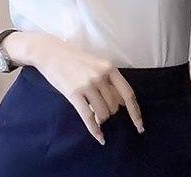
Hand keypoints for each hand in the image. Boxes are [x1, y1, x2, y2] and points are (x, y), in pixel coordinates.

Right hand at [25, 32, 144, 144]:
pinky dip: (95, 131)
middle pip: (114, 107)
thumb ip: (109, 81)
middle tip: (98, 107)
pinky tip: (100, 138)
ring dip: (100, 118)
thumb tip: (123, 103)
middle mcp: (100, 76)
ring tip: (92, 112)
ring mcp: (87, 84)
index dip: (135, 112)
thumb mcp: (96, 65)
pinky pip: (89, 118)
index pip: (128, 94)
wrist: (50, 52)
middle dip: (109, 112)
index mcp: (109, 68)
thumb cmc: (74, 59)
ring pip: (103, 114)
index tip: (140, 126)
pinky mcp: (74, 93)